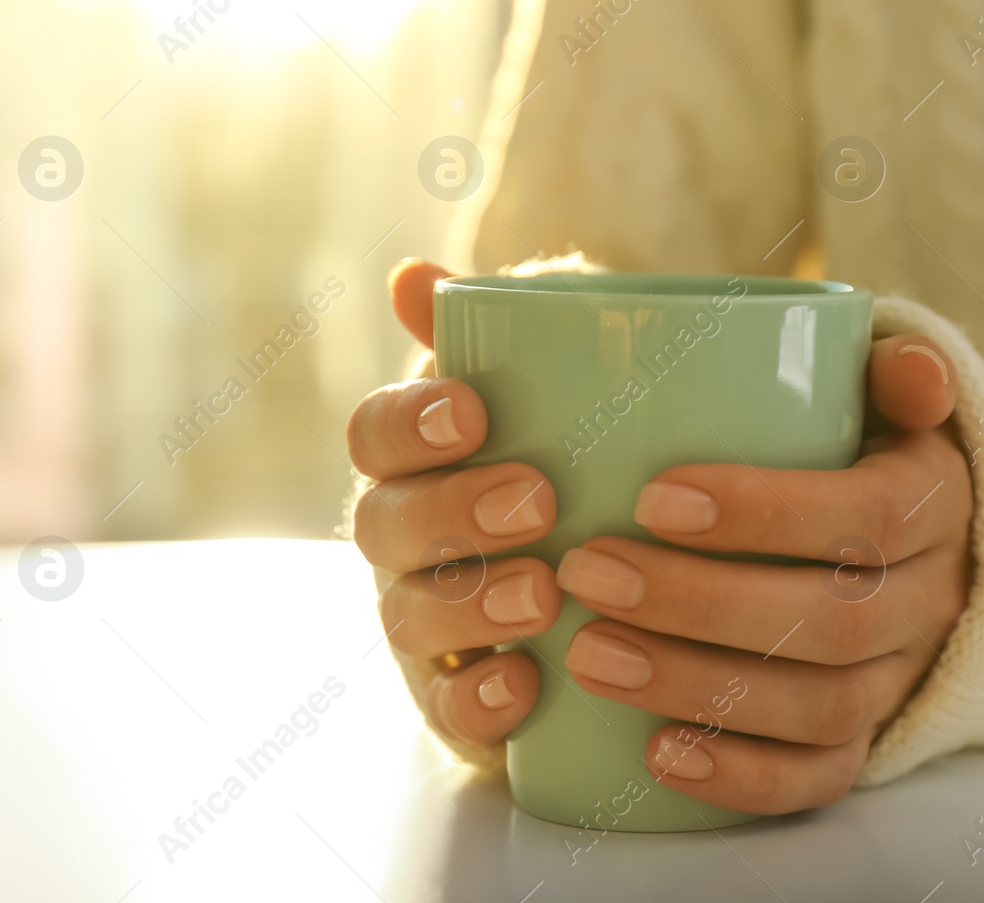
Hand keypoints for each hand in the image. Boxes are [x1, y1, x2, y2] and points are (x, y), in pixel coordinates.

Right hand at [348, 259, 563, 750]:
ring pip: (408, 617)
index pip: (375, 435)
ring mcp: (424, 622)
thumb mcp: (548, 391)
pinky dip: (479, 697)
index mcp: (415, 462)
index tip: (472, 412)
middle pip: (383, 526)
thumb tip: (413, 276)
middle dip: (451, 511)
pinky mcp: (458, 695)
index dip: (409, 423)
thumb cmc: (569, 462)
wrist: (608, 585)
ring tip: (544, 591)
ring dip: (470, 603)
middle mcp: (402, 542)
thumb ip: (495, 334)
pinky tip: (527, 684)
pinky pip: (448, 706)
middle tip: (536, 500)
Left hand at [558, 334, 973, 814]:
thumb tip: (918, 374)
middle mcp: (932, 599)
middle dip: (699, 605)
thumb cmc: (856, 448)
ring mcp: (899, 678)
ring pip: (821, 709)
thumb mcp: (878, 394)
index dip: (764, 513)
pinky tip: (654, 753)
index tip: (651, 498)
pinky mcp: (866, 739)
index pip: (869, 516)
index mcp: (936, 501)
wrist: (908, 544)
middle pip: (833, 623)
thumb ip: (887, 366)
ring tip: (589, 655)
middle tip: (586, 573)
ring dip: (698, 687)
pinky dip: (740, 777)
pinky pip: (820, 779)